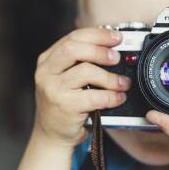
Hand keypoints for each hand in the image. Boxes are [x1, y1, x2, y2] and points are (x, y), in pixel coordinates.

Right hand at [33, 27, 130, 146]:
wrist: (51, 134)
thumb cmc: (63, 104)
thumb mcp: (63, 78)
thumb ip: (79, 61)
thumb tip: (110, 47)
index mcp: (47, 60)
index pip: (72, 37)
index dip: (97, 35)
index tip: (116, 37)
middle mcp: (46, 73)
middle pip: (73, 49)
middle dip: (100, 50)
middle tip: (117, 58)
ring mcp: (53, 90)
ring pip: (86, 71)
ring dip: (110, 77)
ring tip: (122, 83)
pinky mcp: (65, 107)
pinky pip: (94, 96)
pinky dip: (111, 96)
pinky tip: (118, 98)